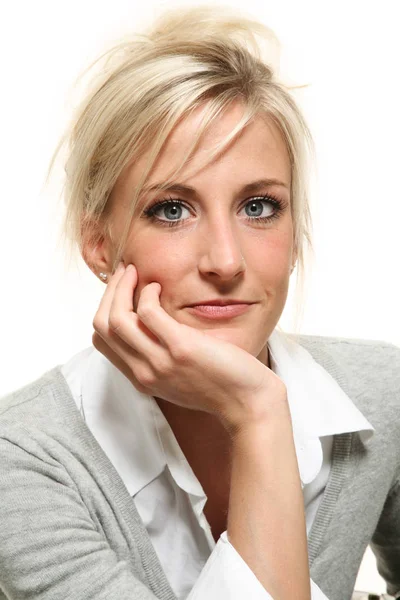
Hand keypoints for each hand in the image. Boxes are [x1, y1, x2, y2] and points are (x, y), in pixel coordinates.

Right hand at [92, 263, 286, 434]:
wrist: (248, 403)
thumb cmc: (221, 385)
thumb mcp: (179, 377)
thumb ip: (161, 358)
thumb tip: (151, 325)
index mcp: (142, 378)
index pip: (102, 341)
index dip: (105, 310)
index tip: (120, 291)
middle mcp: (144, 372)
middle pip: (102, 327)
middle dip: (109, 293)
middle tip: (123, 272)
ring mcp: (160, 362)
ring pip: (117, 318)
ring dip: (121, 287)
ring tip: (134, 272)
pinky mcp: (181, 348)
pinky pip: (148, 312)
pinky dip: (147, 293)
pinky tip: (159, 287)